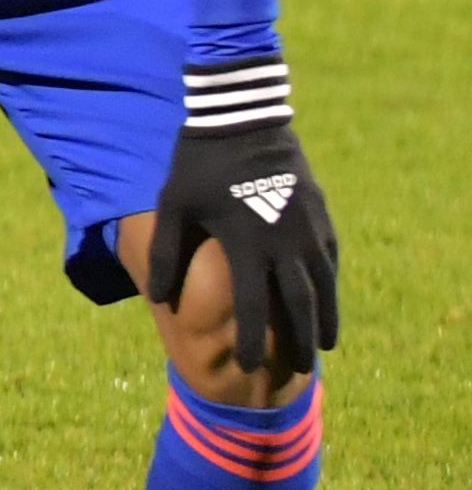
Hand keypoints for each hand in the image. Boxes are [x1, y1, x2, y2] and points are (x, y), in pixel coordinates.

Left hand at [145, 65, 338, 378]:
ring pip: (323, 285)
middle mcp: (284, 242)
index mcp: (247, 244)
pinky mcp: (320, 213)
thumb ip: (165, 254)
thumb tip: (158, 299)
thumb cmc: (198, 163)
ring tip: (323, 348)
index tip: (252, 366)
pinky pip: (330, 259)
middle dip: (300, 341)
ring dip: (325, 319)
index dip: (255, 340)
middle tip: (300, 372)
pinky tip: (328, 302)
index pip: (255, 306)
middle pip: (300, 305)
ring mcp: (308, 227)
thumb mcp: (174, 206)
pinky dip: (330, 286)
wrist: (242, 117)